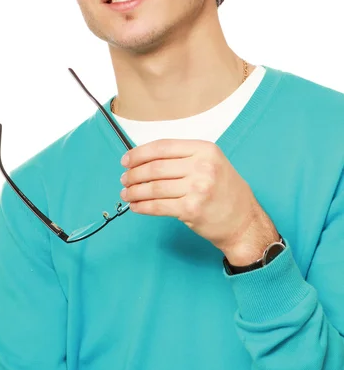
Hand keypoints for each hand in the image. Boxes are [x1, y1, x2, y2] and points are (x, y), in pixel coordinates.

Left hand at [119, 139, 279, 262]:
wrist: (244, 221)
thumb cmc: (225, 192)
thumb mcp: (211, 163)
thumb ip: (183, 158)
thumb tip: (144, 159)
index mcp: (205, 150)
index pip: (163, 147)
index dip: (140, 153)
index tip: (126, 159)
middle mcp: (202, 167)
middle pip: (155, 167)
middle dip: (134, 173)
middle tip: (124, 178)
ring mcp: (197, 189)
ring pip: (154, 187)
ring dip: (134, 191)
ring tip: (126, 194)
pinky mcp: (191, 210)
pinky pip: (158, 206)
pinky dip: (143, 206)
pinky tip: (136, 206)